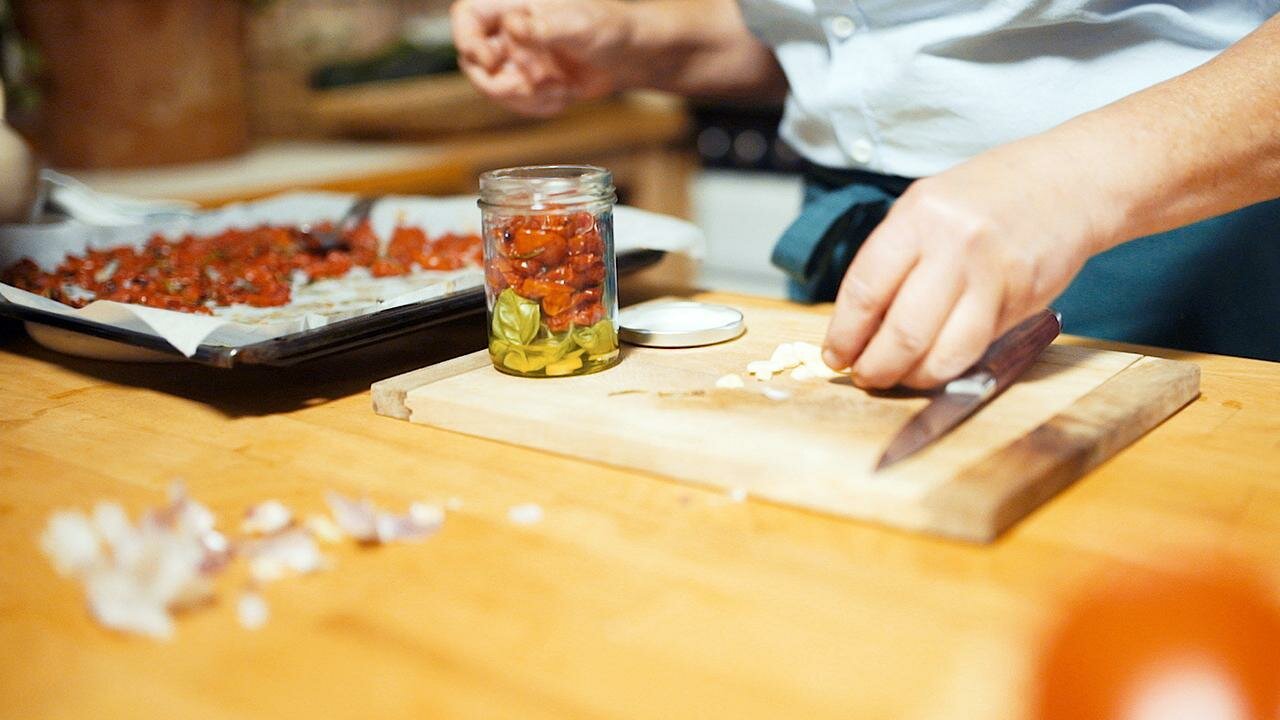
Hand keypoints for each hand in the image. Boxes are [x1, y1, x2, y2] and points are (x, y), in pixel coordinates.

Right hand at [451, 0, 632, 116]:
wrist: (630, 56)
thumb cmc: (609, 27)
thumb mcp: (579, 24)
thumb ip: (544, 27)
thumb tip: (514, 27)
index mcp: (513, 3)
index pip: (467, 15)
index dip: (467, 40)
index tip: (489, 61)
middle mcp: (508, 29)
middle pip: (473, 59)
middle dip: (502, 81)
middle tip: (535, 84)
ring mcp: (516, 57)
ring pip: (493, 85)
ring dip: (525, 96)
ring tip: (559, 88)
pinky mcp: (527, 82)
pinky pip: (514, 102)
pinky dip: (537, 106)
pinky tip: (563, 95)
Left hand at [820, 147, 1107, 388]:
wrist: (1069, 182)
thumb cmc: (986, 196)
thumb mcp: (925, 207)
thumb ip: (891, 260)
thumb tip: (858, 325)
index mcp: (920, 217)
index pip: (867, 290)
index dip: (845, 334)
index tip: (835, 355)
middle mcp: (957, 247)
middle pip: (903, 333)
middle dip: (875, 368)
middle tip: (864, 376)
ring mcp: (994, 279)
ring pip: (944, 356)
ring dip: (914, 379)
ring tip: (899, 377)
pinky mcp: (1023, 305)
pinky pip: (977, 351)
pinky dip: (950, 366)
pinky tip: (935, 362)